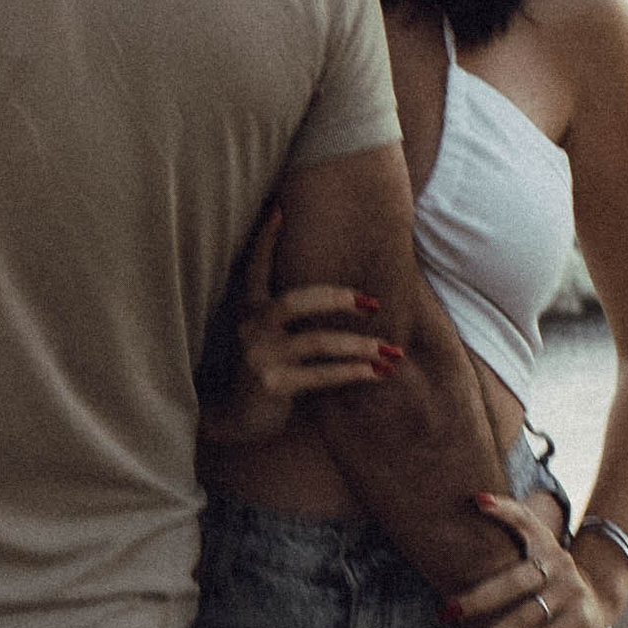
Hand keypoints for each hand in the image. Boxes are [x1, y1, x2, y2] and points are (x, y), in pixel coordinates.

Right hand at [197, 200, 402, 446]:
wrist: (235, 419)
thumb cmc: (264, 369)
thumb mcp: (268, 336)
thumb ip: (286, 314)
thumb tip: (338, 290)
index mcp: (249, 309)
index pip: (255, 267)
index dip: (265, 238)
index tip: (280, 207)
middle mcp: (251, 328)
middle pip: (296, 301)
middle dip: (338, 298)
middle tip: (373, 303)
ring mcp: (261, 356)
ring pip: (318, 342)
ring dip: (360, 346)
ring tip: (392, 351)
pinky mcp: (273, 384)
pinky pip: (322, 374)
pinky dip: (354, 372)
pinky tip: (378, 373)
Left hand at [442, 488, 607, 627]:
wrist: (596, 598)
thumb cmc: (546, 573)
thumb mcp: (534, 546)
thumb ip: (509, 524)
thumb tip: (475, 499)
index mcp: (543, 542)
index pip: (523, 519)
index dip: (503, 509)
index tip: (476, 502)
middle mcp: (559, 563)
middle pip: (514, 582)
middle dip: (477, 600)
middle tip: (444, 614)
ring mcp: (571, 592)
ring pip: (526, 618)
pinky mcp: (579, 621)